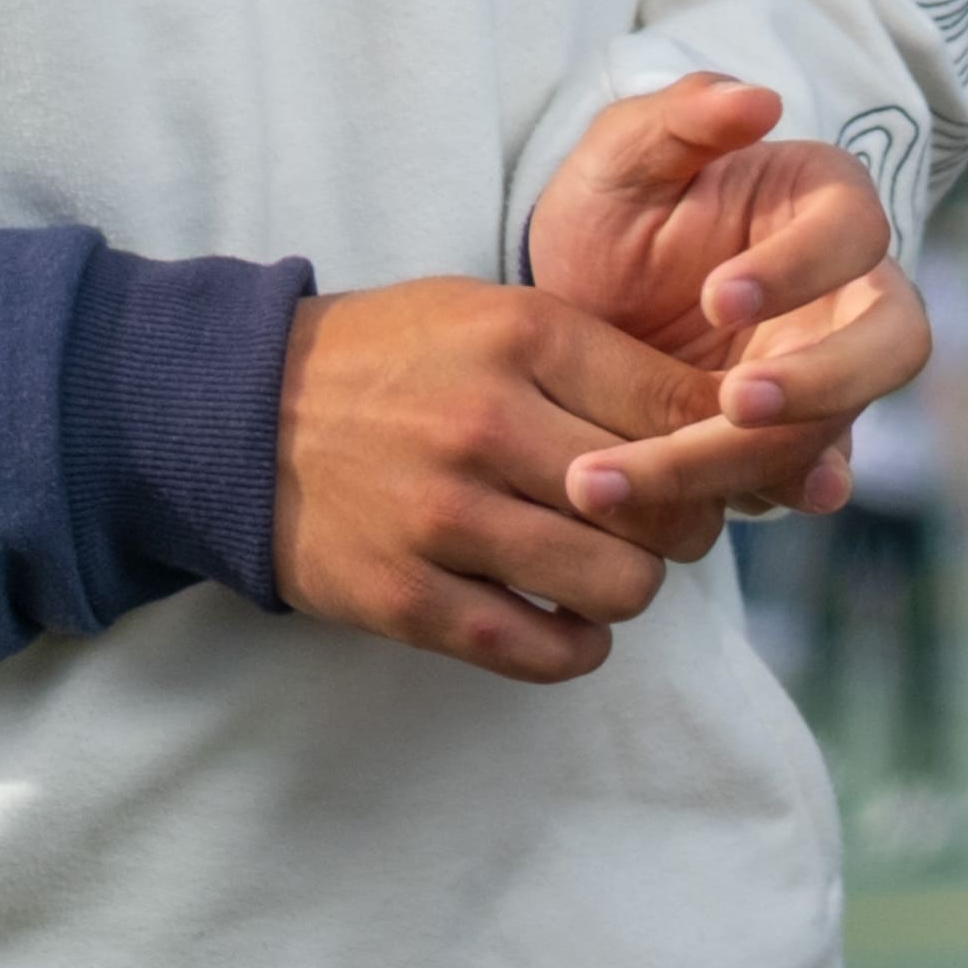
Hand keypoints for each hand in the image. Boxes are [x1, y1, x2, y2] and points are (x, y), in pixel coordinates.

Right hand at [273, 279, 729, 682]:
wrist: (238, 416)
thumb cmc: (395, 362)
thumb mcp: (495, 315)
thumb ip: (599, 360)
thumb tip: (727, 419)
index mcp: (523, 336)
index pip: (682, 405)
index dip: (729, 446)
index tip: (723, 464)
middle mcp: (488, 422)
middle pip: (665, 503)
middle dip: (686, 524)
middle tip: (664, 524)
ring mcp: (443, 516)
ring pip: (618, 585)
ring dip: (628, 588)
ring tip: (604, 570)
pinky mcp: (404, 597)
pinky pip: (537, 651)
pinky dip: (573, 648)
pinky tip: (564, 622)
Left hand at [523, 79, 935, 550]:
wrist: (571, 314)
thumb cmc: (611, 217)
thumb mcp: (620, 159)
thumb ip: (680, 117)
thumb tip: (758, 99)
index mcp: (822, 206)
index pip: (854, 232)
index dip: (800, 269)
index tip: (717, 298)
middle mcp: (845, 296)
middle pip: (893, 341)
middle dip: (824, 380)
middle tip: (734, 401)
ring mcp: (826, 375)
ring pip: (840, 423)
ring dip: (756, 453)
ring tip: (648, 471)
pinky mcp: (793, 441)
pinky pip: (805, 475)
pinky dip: (775, 496)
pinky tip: (731, 511)